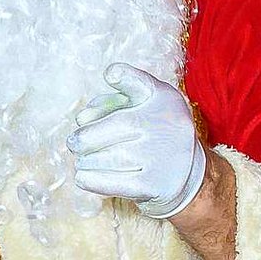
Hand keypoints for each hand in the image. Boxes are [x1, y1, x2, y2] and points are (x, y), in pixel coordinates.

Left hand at [67, 62, 206, 218]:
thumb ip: (111, 104)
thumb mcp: (142, 109)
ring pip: (115, 157)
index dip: (127, 77)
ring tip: (81, 161)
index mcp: (164, 100)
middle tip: (73, 144)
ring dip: (88, 160)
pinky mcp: (158, 185)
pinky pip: (118, 183)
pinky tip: (82, 177)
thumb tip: (82, 119)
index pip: (143, 84)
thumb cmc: (152, 135)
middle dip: (88, 137)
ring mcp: (164, 156)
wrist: (186, 173)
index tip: (111, 74)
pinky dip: (94, 181)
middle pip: (120, 125)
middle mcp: (168, 125)